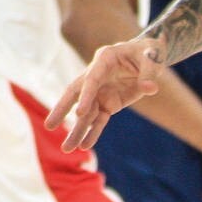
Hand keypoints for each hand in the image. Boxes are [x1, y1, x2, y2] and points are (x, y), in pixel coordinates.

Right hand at [44, 38, 163, 150]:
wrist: (149, 56)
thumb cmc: (149, 51)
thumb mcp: (153, 56)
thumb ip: (149, 72)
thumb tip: (149, 88)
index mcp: (105, 59)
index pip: (92, 79)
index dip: (86, 96)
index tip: (79, 114)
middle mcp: (97, 76)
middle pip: (75, 93)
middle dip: (62, 110)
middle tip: (49, 126)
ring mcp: (101, 91)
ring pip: (86, 113)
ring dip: (76, 130)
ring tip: (67, 149)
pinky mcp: (108, 103)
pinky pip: (99, 120)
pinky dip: (93, 133)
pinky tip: (84, 146)